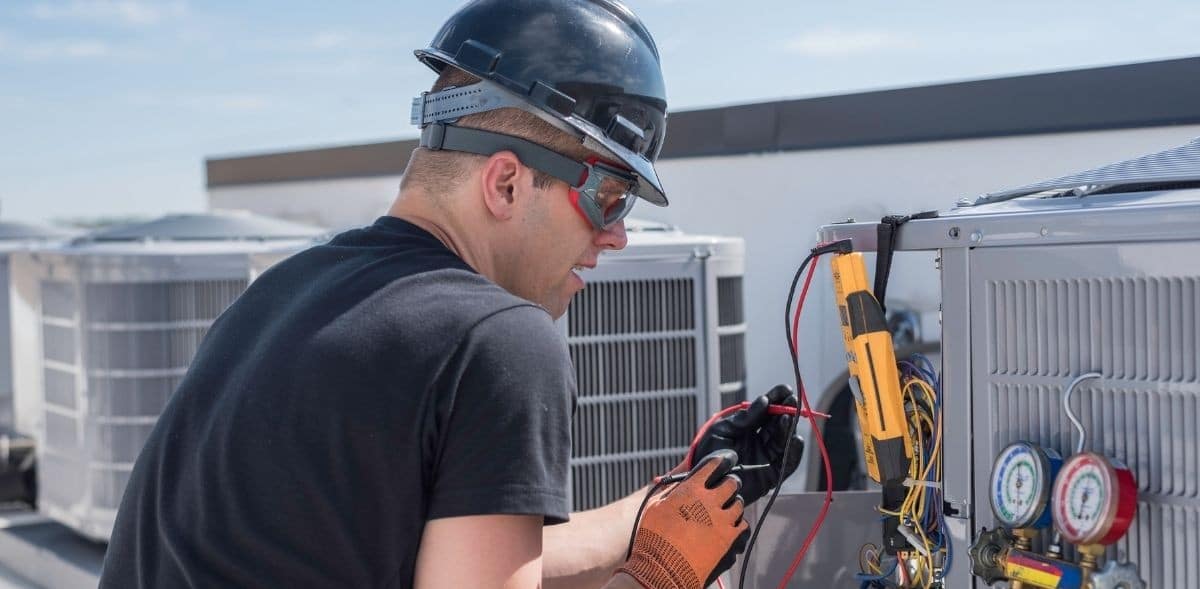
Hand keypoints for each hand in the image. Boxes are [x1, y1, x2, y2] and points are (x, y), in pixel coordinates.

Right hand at [618, 450, 749, 588]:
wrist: (663, 568)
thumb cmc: (654, 537)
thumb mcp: (655, 506)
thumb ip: (671, 489)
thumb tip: (679, 480)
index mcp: (691, 489)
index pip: (713, 465)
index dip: (721, 461)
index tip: (724, 461)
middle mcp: (710, 501)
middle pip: (732, 483)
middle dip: (730, 482)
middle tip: (726, 486)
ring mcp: (721, 519)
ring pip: (738, 503)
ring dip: (733, 503)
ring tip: (726, 508)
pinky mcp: (729, 538)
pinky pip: (742, 524)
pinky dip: (737, 523)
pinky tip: (729, 525)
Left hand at [692, 384, 804, 504]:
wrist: (704, 483)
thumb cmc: (708, 456)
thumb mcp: (722, 430)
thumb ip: (744, 418)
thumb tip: (764, 401)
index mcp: (747, 429)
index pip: (766, 411)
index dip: (776, 400)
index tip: (785, 389)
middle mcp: (759, 442)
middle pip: (778, 424)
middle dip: (786, 410)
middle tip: (792, 400)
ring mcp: (766, 458)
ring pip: (784, 440)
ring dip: (789, 428)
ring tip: (788, 417)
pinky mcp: (771, 476)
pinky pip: (787, 463)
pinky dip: (794, 452)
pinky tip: (796, 439)